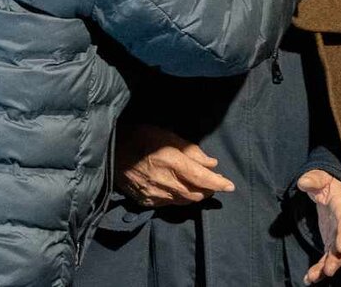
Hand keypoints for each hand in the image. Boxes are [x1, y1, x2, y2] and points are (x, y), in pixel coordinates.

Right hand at [115, 124, 234, 207]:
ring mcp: (154, 194)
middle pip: (196, 194)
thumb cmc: (140, 136)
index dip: (218, 183)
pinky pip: (168, 204)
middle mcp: (164, 181)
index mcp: (172, 162)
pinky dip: (179, 198)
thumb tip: (212, 164)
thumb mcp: (167, 135)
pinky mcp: (145, 201)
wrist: (110, 150)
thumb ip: (191, 150)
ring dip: (195, 195)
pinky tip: (179, 190)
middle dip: (208, 190)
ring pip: (184, 201)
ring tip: (200, 187)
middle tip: (214, 183)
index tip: (231, 186)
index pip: (202, 179)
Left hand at [297, 170, 340, 284]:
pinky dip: (319, 268)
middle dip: (337, 258)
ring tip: (314, 278)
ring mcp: (339, 235)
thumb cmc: (326, 183)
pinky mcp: (331, 242)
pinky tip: (309, 278)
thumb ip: (313, 179)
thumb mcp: (319, 177)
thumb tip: (303, 183)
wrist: (331, 190)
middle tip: (328, 270)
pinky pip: (327, 258)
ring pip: (336, 255)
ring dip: (326, 267)